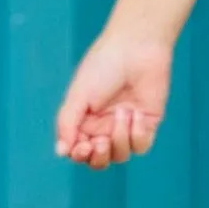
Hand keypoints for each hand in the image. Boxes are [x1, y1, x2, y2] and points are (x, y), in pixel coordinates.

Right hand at [55, 29, 171, 169]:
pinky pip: (141, 146)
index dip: (79, 155)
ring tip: (123, 113)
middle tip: (99, 142)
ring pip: (120, 155)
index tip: (82, 146)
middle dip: (98, 157)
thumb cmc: (104, 66)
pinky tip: (137, 114)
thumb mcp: (78, 95)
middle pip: (98, 160)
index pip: (78, 150)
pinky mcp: (147, 122)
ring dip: (120, 140)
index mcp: (84, 119)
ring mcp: (126, 126)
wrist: (136, 47)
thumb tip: (60, 152)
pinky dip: (138, 135)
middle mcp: (104, 125)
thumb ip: (67, 124)